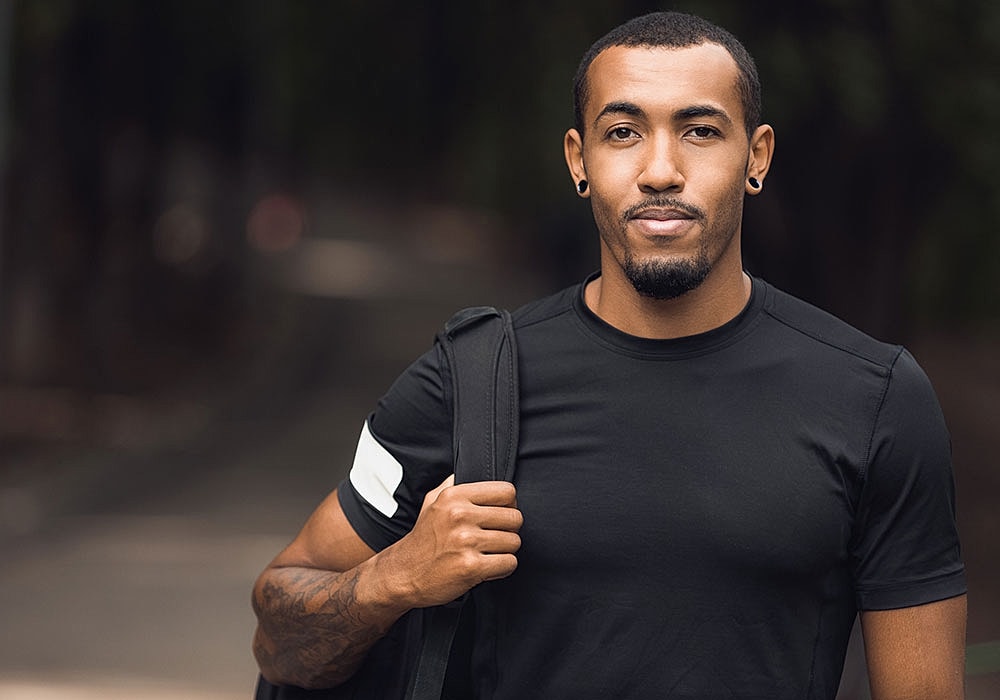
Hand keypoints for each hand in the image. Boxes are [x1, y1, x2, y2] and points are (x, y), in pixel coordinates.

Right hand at [377, 475, 522, 608]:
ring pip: (514, 542)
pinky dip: (502, 568)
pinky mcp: (471, 567)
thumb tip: (477, 468)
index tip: (499, 515)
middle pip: (515, 518)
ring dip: (505, 551)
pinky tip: (486, 567)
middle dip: (509, 530)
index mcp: (454, 496)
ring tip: (486, 553)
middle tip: (493, 537)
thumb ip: (454, 483)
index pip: (507, 491)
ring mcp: (466, 541)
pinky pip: (509, 563)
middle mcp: (459, 515)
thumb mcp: (433, 501)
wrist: (403, 574)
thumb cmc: (423, 539)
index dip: (508, 505)